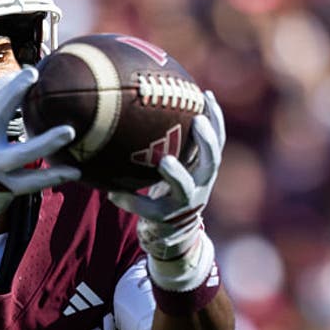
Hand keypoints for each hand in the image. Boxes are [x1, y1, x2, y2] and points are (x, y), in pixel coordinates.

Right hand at [0, 68, 78, 255]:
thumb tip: (9, 86)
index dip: (6, 84)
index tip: (27, 74)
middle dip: (14, 92)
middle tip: (33, 74)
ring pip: (21, 154)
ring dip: (46, 142)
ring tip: (69, 131)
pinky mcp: (5, 189)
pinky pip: (33, 182)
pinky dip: (54, 177)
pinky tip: (75, 172)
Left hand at [108, 91, 224, 289]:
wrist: (169, 234)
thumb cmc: (169, 189)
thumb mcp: (177, 166)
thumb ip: (172, 143)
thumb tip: (152, 103)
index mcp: (203, 169)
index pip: (217, 142)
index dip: (216, 119)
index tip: (206, 95)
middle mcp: (200, 185)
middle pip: (212, 162)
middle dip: (207, 142)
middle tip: (197, 121)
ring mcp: (183, 204)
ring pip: (185, 188)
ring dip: (177, 174)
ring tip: (166, 162)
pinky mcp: (164, 219)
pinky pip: (147, 209)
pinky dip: (130, 201)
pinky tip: (112, 194)